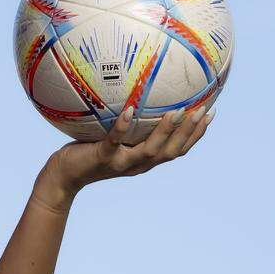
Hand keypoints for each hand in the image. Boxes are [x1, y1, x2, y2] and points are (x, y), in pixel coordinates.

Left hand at [40, 105, 215, 209]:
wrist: (63, 176)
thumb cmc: (87, 152)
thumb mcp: (113, 140)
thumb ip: (128, 127)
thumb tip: (136, 97)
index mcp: (144, 160)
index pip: (178, 150)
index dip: (196, 135)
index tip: (211, 114)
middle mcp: (137, 165)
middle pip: (172, 151)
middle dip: (190, 132)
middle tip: (203, 110)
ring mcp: (121, 163)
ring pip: (150, 150)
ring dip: (165, 131)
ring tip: (177, 111)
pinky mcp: (102, 158)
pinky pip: (114, 141)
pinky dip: (123, 126)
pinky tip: (130, 109)